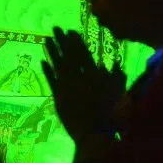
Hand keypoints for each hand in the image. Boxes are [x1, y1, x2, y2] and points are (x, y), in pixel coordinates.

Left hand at [42, 27, 125, 146]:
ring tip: (46, 39)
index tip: (70, 30)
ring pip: (57, 65)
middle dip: (61, 41)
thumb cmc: (111, 113)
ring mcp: (66, 88)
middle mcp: (78, 78)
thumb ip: (117, 76)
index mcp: (92, 75)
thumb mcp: (119, 92)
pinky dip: (46, 71)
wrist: (95, 133)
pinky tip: (42, 61)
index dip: (76, 41)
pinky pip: (51, 81)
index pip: (82, 53)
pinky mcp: (58, 98)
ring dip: (51, 52)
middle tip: (55, 28)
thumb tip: (116, 63)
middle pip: (68, 56)